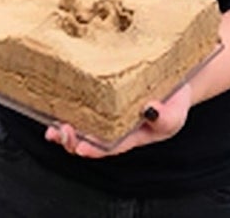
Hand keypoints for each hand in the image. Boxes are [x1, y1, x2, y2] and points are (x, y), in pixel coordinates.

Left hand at [47, 79, 192, 157]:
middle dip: (73, 141)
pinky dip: (65, 108)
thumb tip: (150, 109)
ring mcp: (105, 114)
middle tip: (63, 131)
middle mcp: (114, 128)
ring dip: (64, 130)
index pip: (110, 147)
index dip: (95, 149)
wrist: (173, 81)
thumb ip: (165, 117)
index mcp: (131, 136)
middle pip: (89, 141)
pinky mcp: (99, 96)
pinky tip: (53, 107)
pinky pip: (79, 106)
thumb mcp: (175, 113)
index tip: (82, 147)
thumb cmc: (174, 103)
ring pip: (80, 127)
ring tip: (54, 127)